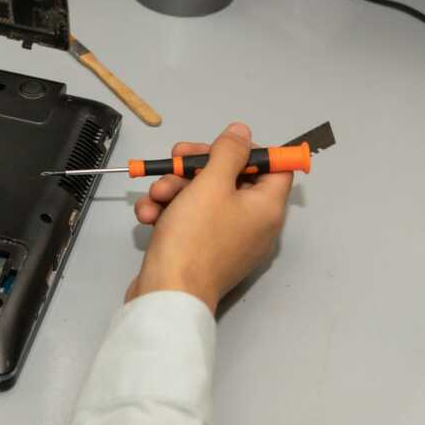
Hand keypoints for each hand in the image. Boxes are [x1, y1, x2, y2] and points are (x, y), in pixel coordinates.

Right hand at [126, 122, 292, 314]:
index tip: (219, 148)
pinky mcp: (202, 251)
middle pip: (231, 179)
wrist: (167, 292)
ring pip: (203, 198)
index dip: (249, 151)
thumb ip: (228, 153)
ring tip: (155, 196)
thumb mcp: (210, 184)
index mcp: (267, 208)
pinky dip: (169, 213)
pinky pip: (190, 220)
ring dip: (174, 189)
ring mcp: (227, 239)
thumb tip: (242, 132)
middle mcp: (254, 224)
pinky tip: (149, 214)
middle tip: (175, 161)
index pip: (275, 167)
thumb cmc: (194, 239)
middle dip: (195, 168)